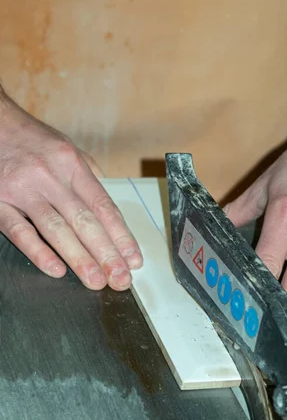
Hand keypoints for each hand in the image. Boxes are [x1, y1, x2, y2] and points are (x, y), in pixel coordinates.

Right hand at [0, 90, 141, 289]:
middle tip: (120, 278)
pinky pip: (20, 231)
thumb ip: (89, 176)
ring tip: (96, 281)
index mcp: (71, 164)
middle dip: (106, 253)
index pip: (103, 205)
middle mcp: (49, 176)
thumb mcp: (65, 148)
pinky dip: (38, 252)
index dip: (121, 235)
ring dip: (79, 258)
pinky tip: (56, 270)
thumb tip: (109, 209)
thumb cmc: (31, 139)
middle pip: (84, 220)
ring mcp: (22, 190)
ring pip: (56, 229)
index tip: (133, 258)